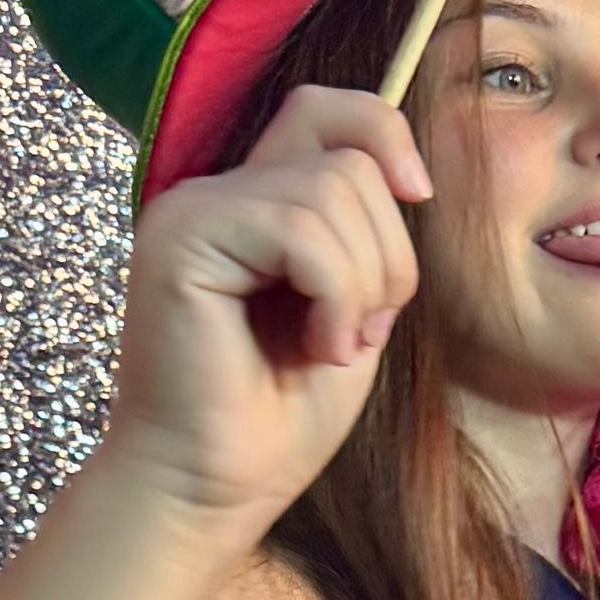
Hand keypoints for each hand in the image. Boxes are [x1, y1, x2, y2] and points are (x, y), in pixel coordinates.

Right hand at [106, 86, 425, 535]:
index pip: (324, 110)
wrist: (215, 489)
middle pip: (347, 161)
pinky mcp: (180, 239)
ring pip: (332, 191)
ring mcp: (192, 211)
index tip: (418, 194)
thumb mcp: (354, 307)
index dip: (383, 134)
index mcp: (251, 205)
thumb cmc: (282, 416)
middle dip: (387, 255)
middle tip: (358, 330)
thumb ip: (363, 235)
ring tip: (330, 345)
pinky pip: (300, 230)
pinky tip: (315, 347)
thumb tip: (405, 172)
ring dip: (362, 284)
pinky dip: (334, 296)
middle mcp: (214, 195)